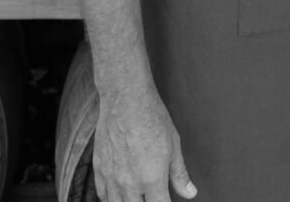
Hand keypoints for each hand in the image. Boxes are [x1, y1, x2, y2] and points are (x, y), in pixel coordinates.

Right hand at [93, 87, 196, 201]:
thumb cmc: (152, 117)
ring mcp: (111, 178)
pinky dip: (111, 198)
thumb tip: (190, 193)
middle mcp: (129, 183)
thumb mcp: (173, 145)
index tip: (166, 200)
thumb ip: (179, 173)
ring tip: (136, 197)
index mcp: (152, 179)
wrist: (126, 99)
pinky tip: (118, 193)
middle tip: (151, 196)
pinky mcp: (99, 169)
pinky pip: (102, 195)